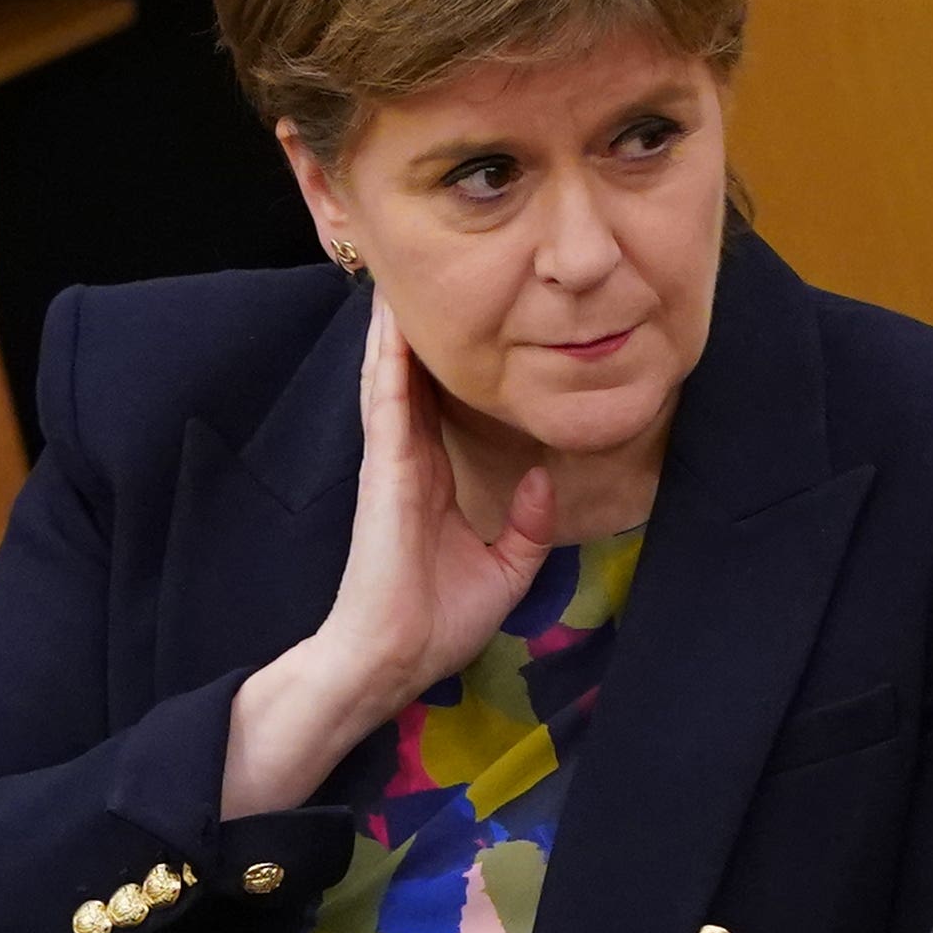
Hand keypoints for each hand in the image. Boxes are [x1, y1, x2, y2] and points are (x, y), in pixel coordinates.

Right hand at [222, 301, 558, 817]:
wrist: (392, 659)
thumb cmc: (437, 622)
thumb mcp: (507, 569)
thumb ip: (529, 523)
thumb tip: (546, 477)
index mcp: (430, 480)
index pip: (438, 406)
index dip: (443, 363)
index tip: (459, 319)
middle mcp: (407, 463)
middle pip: (412, 380)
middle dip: (414, 330)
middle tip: (423, 273)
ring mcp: (391, 464)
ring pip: (391, 379)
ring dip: (393, 329)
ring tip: (400, 274)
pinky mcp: (385, 473)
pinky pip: (387, 405)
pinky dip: (388, 362)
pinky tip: (390, 325)